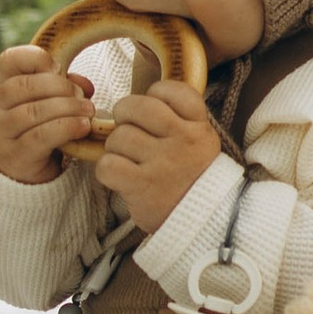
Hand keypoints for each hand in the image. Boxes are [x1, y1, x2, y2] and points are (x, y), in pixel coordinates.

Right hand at [0, 42, 93, 184]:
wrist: (14, 170)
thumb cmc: (33, 125)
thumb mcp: (42, 101)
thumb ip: (62, 87)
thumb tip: (86, 86)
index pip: (9, 60)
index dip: (36, 58)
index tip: (58, 67)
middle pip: (25, 86)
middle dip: (61, 87)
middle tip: (81, 96)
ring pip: (33, 112)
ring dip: (68, 108)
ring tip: (88, 111)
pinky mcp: (13, 156)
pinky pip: (41, 136)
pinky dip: (66, 128)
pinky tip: (83, 126)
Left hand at [95, 79, 225, 229]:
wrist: (205, 222)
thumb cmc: (195, 178)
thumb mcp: (202, 143)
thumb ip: (180, 119)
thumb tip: (140, 100)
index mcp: (199, 127)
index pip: (173, 90)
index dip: (155, 94)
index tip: (154, 110)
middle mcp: (183, 140)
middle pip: (137, 106)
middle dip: (125, 115)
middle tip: (129, 129)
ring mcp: (163, 163)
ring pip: (119, 136)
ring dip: (115, 148)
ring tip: (127, 159)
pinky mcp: (143, 186)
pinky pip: (108, 164)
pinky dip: (107, 170)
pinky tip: (119, 176)